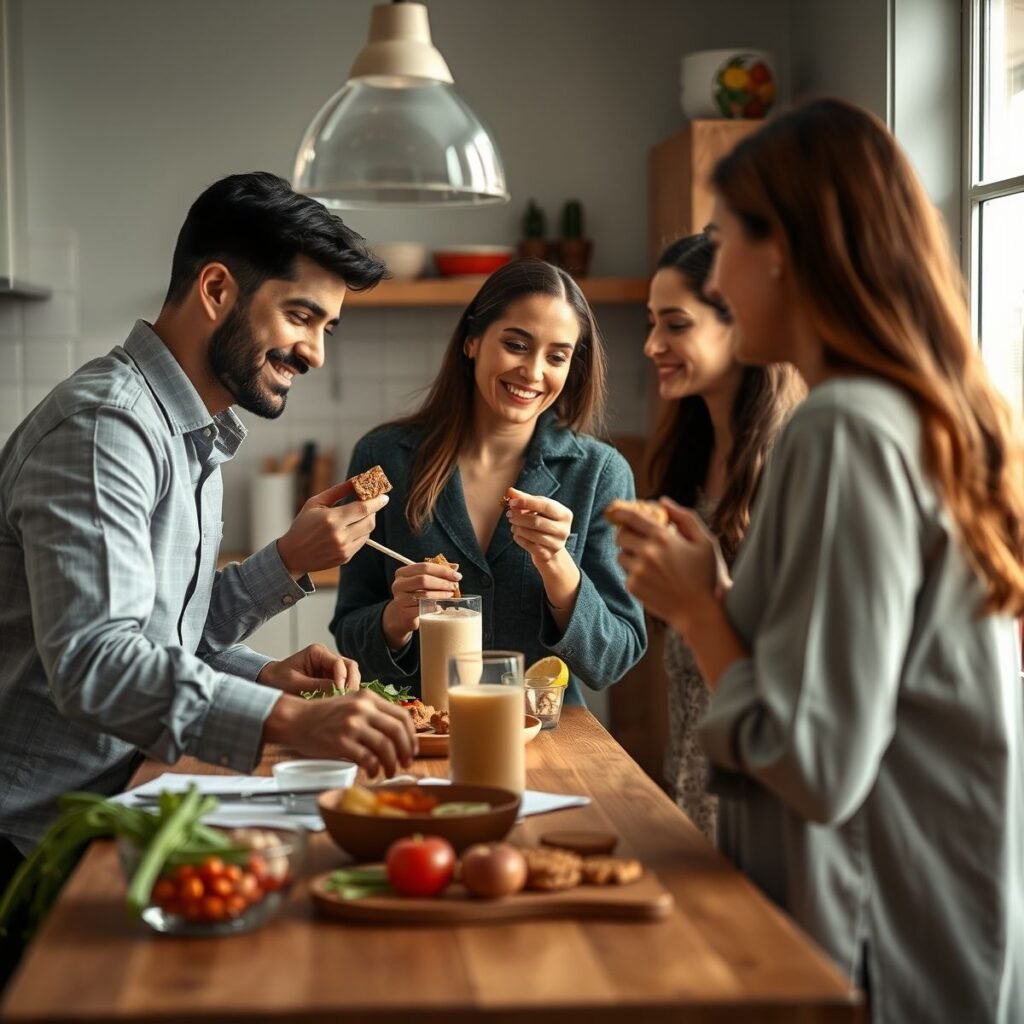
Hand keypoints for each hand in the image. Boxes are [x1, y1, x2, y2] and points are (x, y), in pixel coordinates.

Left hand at [257, 643, 360, 694]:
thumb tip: (338, 691)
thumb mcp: (295, 684)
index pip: (339, 663)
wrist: (269, 683)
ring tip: (345, 703)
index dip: (342, 678)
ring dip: (351, 688)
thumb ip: (317, 685)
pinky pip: (345, 684)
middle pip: (350, 667)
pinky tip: (342, 704)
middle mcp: (327, 658)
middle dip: (351, 683)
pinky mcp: (331, 679)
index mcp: (317, 652)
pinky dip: (346, 693)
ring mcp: (331, 669)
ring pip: (351, 675)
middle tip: (348, 699)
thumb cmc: (278, 680)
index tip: (340, 694)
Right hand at [264, 689, 416, 777]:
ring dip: (391, 763)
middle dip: (406, 751)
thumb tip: (398, 735)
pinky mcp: (341, 741)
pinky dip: (373, 769)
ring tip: (389, 772)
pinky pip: (367, 758)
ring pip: (385, 746)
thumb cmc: (324, 716)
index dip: (411, 735)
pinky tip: (371, 773)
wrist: (296, 719)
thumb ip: (373, 714)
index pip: (401, 715)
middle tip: (405, 763)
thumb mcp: (352, 704)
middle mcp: (362, 708)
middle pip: (397, 731)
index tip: (412, 748)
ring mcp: (352, 724)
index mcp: (368, 698)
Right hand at [276, 480, 388, 575]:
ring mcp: (343, 549)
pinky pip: (362, 542)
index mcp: (331, 519)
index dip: (376, 502)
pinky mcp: (345, 558)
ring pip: (368, 532)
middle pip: (370, 521)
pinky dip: (361, 533)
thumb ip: (337, 491)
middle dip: (373, 511)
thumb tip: (356, 481)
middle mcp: (339, 536)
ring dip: (367, 521)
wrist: (293, 555)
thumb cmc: (303, 525)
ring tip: (357, 516)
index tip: (384, 496)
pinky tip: (351, 529)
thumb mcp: (315, 503)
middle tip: (370, 504)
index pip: (362, 509)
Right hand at [381, 561, 461, 649]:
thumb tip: (455, 567)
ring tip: (450, 595)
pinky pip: (424, 608)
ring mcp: (400, 599)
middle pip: (424, 579)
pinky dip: (435, 607)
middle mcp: (399, 584)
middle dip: (442, 582)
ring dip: (441, 594)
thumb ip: (437, 572)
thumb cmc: (414, 595)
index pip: (425, 567)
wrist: (401, 615)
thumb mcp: (423, 581)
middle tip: (454, 586)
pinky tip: (441, 606)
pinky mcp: (405, 612)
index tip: (456, 575)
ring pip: (425, 595)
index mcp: (403, 572)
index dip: (442, 570)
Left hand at [505, 488, 573, 567]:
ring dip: (518, 528)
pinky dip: (519, 539)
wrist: (550, 548)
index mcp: (565, 514)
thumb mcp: (537, 508)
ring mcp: (557, 544)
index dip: (527, 502)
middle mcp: (564, 529)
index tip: (512, 502)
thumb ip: (525, 498)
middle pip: (537, 521)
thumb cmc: (544, 522)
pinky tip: (516, 535)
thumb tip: (510, 491)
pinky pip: (529, 546)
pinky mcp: (548, 555)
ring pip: (532, 535)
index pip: (545, 505)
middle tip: (509, 514)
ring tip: (513, 525)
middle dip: (519, 517)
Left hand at [614, 497, 720, 636]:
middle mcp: (647, 552)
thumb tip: (663, 502)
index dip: (620, 511)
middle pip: (621, 535)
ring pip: (621, 555)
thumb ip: (684, 517)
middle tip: (635, 538)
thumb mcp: (705, 541)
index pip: (632, 517)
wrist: (698, 611)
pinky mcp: (633, 586)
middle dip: (626, 534)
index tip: (615, 510)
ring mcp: (638, 570)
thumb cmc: (705, 575)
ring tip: (648, 561)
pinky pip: (626, 573)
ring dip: (630, 554)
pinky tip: (652, 578)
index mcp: (664, 537)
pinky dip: (634, 572)